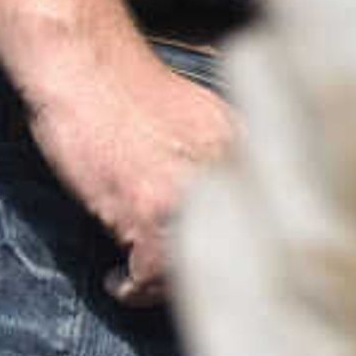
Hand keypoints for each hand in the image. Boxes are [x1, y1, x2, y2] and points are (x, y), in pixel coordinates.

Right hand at [20, 51, 234, 304]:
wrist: (87, 67)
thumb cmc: (130, 91)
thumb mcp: (201, 121)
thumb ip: (222, 164)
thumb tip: (228, 212)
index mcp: (248, 150)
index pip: (268, 219)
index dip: (246, 254)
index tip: (224, 268)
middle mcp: (230, 171)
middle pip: (240, 250)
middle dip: (213, 276)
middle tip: (180, 283)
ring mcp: (190, 191)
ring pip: (197, 265)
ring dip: (167, 285)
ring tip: (144, 283)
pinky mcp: (147, 209)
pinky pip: (152, 273)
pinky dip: (134, 288)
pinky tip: (119, 281)